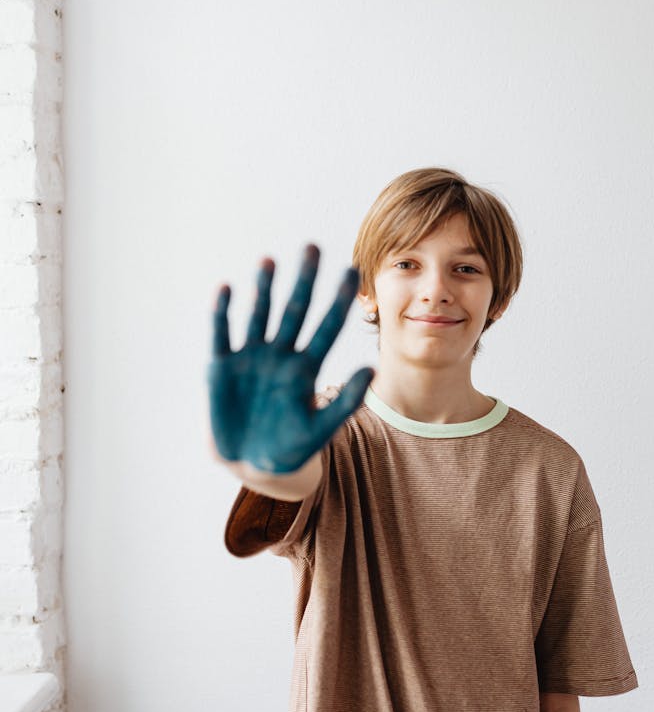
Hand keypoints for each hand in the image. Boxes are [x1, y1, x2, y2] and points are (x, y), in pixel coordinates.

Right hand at [207, 243, 374, 472]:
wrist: (252, 464)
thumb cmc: (291, 448)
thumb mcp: (321, 429)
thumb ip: (346, 401)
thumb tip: (372, 369)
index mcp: (306, 366)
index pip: (327, 326)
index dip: (338, 300)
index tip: (352, 271)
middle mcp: (281, 354)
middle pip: (294, 309)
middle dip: (303, 280)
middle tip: (312, 247)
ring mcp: (251, 357)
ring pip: (260, 315)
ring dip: (263, 289)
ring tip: (270, 261)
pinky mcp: (222, 366)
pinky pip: (223, 333)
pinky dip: (224, 313)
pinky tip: (227, 289)